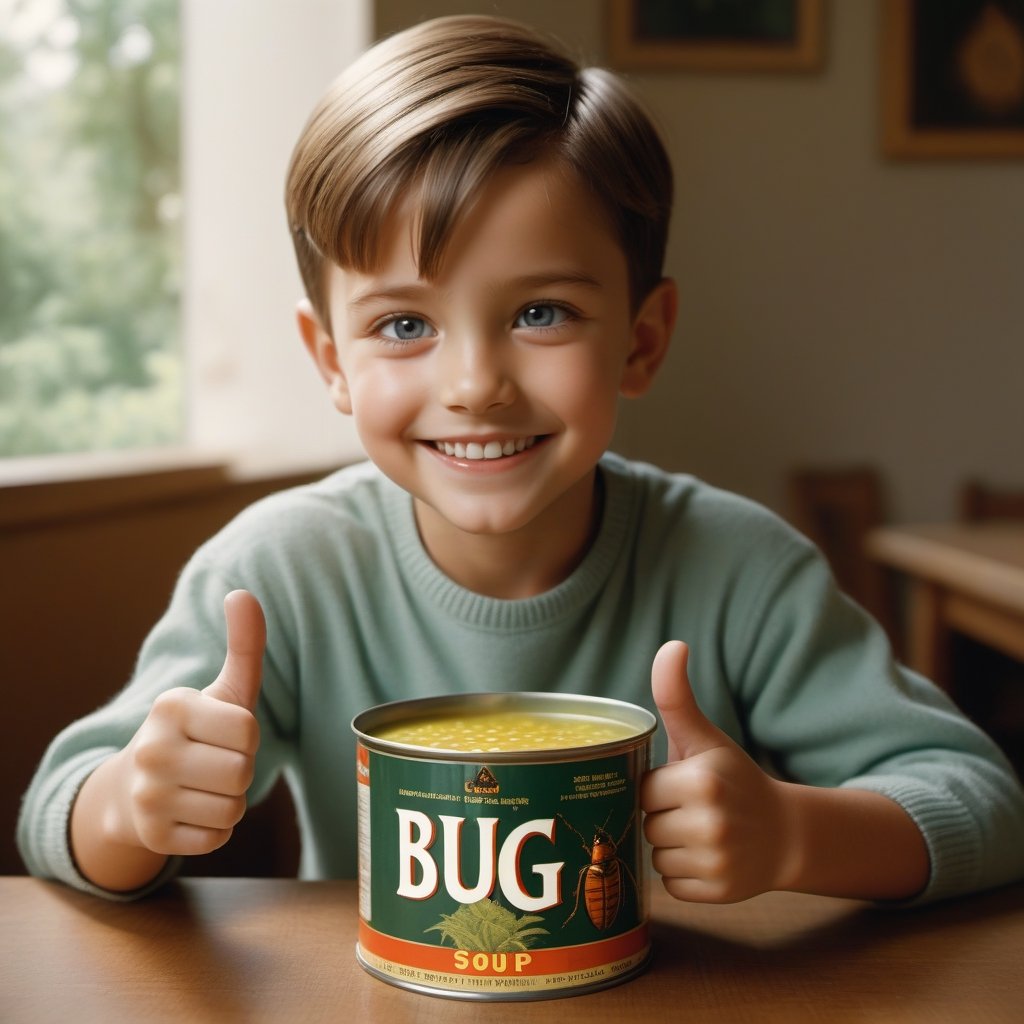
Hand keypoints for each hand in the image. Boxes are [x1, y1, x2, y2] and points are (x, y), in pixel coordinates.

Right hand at [112, 590, 265, 856]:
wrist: (133, 789)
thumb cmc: (196, 732)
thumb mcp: (223, 689)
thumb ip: (243, 644)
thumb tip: (243, 593)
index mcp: (170, 707)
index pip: (248, 731)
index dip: (247, 737)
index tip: (224, 733)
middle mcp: (150, 750)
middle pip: (242, 773)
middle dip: (240, 771)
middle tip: (214, 762)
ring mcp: (146, 797)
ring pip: (232, 809)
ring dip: (230, 801)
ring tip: (203, 786)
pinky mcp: (152, 837)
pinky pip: (217, 838)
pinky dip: (215, 829)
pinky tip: (191, 812)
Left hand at [641, 641, 793, 902]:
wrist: (785, 833)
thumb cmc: (734, 778)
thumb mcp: (706, 737)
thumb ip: (678, 695)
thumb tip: (673, 644)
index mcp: (701, 780)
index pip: (644, 791)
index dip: (659, 788)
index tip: (684, 785)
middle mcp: (710, 823)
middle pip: (647, 824)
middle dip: (663, 817)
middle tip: (694, 810)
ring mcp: (716, 862)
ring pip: (656, 856)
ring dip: (671, 847)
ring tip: (701, 833)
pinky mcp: (718, 893)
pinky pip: (671, 885)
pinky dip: (683, 875)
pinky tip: (707, 858)